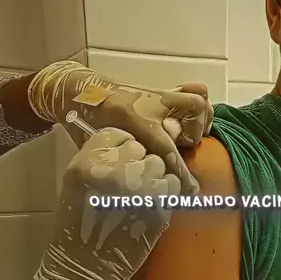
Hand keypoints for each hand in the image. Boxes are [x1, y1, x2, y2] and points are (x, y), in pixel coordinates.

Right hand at [22, 128, 180, 279]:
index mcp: (89, 162)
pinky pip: (173, 185)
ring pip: (160, 165)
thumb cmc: (76, 225)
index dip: (122, 148)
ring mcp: (141, 189)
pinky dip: (166, 191)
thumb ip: (99, 158)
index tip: (121, 161)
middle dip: (138, 162)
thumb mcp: (76, 182)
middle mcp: (116, 171)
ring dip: (154, 176)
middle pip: (141, 148)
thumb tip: (128, 143)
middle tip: (130, 181)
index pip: (119, 135)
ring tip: (141, 194)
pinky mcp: (160, 207)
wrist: (86, 266)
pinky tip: (152, 204)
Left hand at [28, 61, 213, 193]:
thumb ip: (123, 161)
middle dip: (194, 133)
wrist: (79, 89)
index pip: (166, 147)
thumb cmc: (85, 122)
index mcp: (132, 118)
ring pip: (196, 98)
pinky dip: (199, 106)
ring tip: (190, 135)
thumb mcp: (100, 145)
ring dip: (201, 119)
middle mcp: (152, 103)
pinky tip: (192, 122)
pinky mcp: (162, 90)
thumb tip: (144, 184)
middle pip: (194, 109)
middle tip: (184, 146)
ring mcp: (159, 94)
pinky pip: (192, 90)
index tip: (191, 190)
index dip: (181, 172)